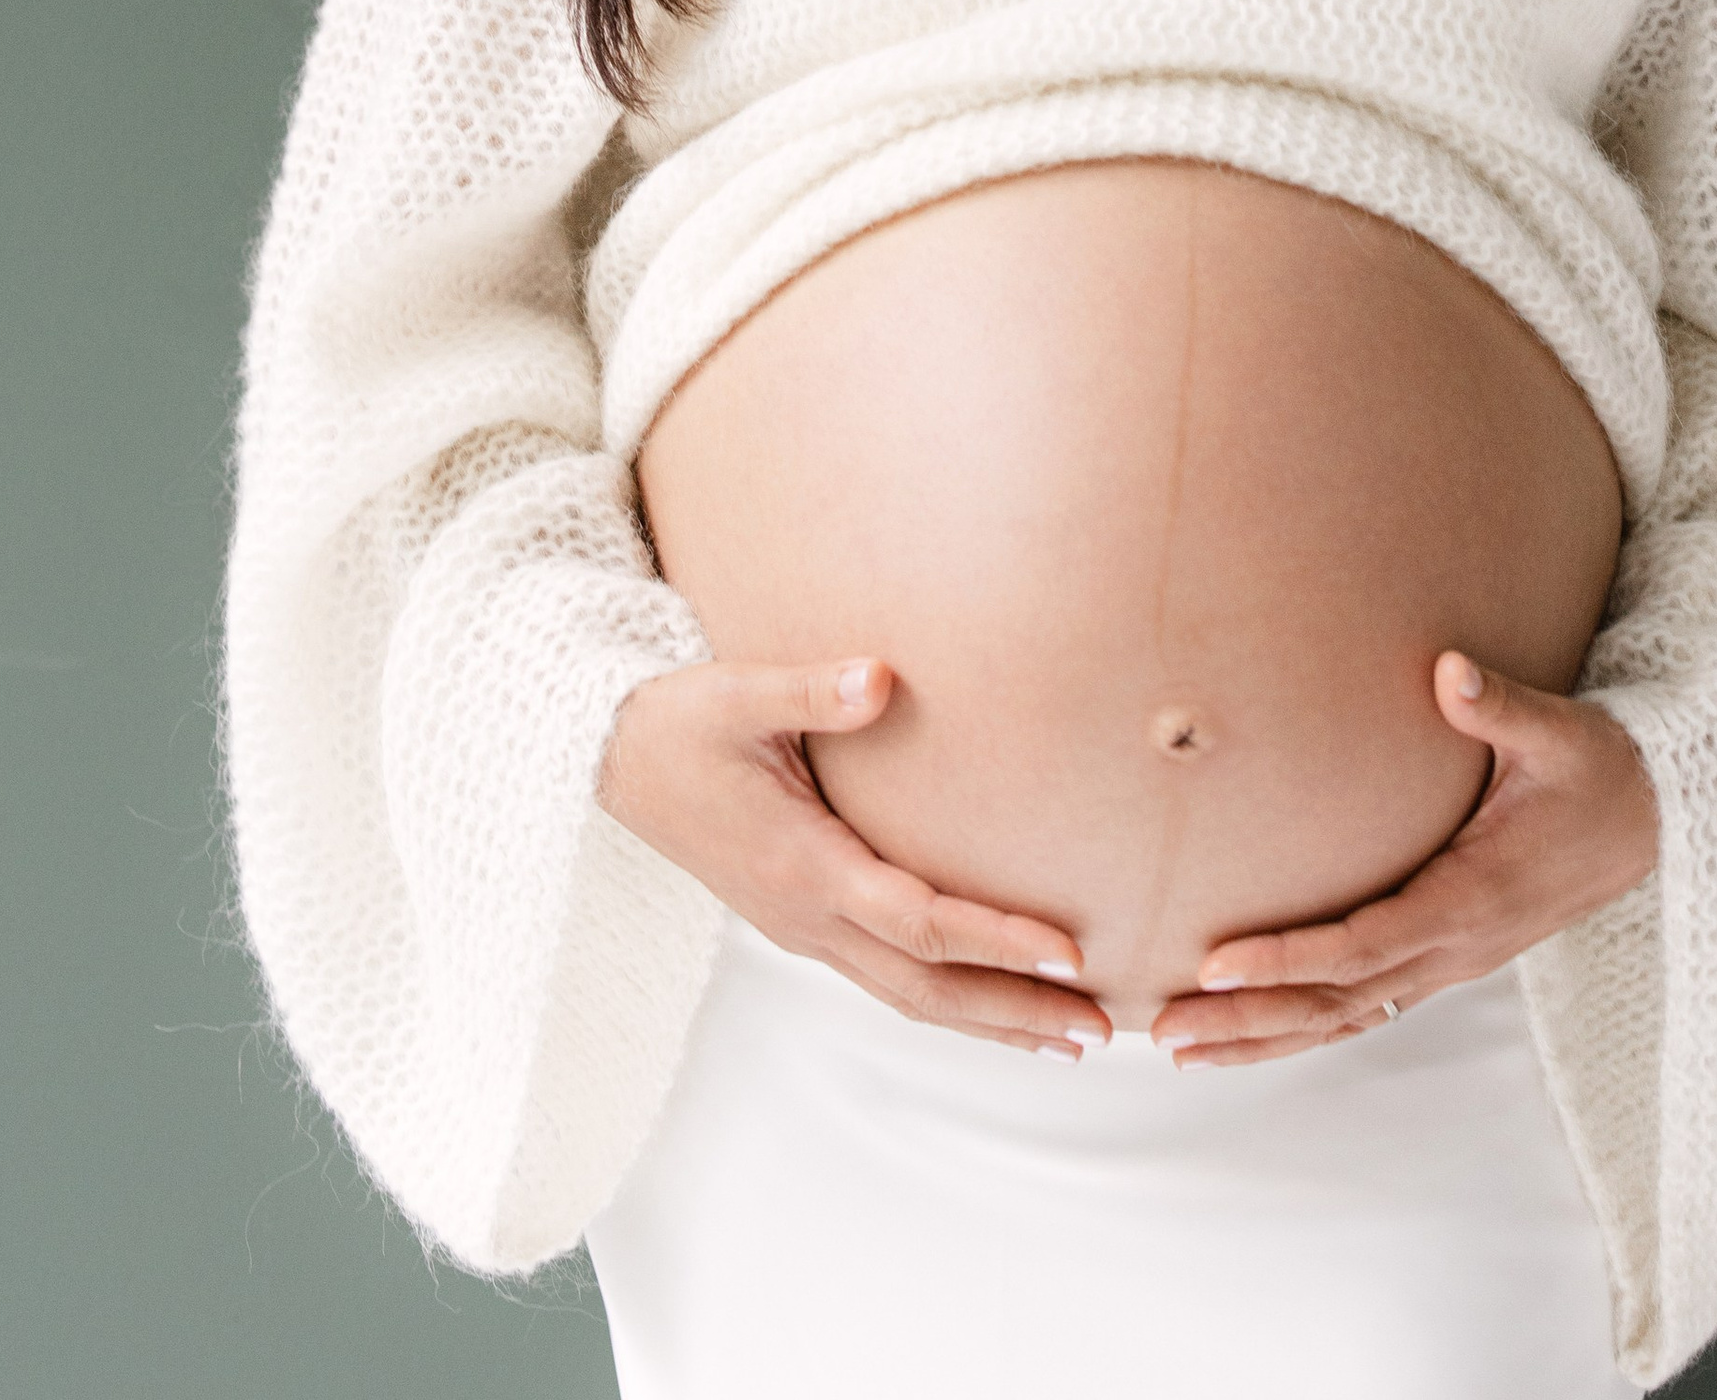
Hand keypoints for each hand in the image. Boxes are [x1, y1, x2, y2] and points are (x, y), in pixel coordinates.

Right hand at [599, 656, 1111, 1057]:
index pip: (918, 921)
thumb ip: (811, 689)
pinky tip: (994, 999)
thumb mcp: (737, 693)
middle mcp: (806, 918)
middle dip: (1016, 1012)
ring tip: (1069, 1038)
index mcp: (802, 868)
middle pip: (927, 987)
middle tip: (1103, 1030)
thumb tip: (882, 678)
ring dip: (990, 1021)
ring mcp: (803, 930)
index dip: (997, 941)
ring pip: (909, 996)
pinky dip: (950, 998)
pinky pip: (888, 977)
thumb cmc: (681, 722)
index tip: (1070, 951)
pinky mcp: (804, 923)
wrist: (613, 762)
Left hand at [1151, 652, 1658, 1067]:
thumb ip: (1502, 706)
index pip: (1361, 943)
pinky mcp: (1443, 959)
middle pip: (1335, 1002)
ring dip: (1263, 1038)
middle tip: (1161, 1028)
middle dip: (1249, 1018)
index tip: (1215, 964)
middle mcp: (1454, 948)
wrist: (1647, 824)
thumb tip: (1449, 669)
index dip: (1287, 957)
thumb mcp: (1560, 733)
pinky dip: (1301, 1026)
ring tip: (1179, 1048)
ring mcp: (1448, 963)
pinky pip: (1362, 1008)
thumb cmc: (1594, 771)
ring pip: (1343, 1019)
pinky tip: (1248, 1035)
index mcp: (1471, 898)